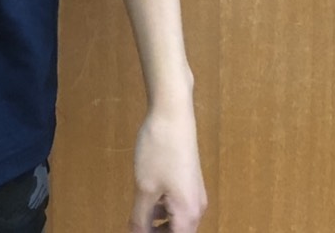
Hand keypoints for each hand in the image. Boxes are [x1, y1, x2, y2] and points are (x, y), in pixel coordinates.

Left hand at [128, 106, 206, 232]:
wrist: (173, 114)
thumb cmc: (159, 150)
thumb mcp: (144, 188)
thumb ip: (140, 218)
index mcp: (188, 215)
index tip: (138, 232)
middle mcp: (197, 209)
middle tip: (137, 228)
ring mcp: (195, 194)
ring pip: (178, 222)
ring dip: (160, 225)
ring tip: (139, 219)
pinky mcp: (190, 181)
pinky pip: (178, 207)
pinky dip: (164, 211)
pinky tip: (149, 202)